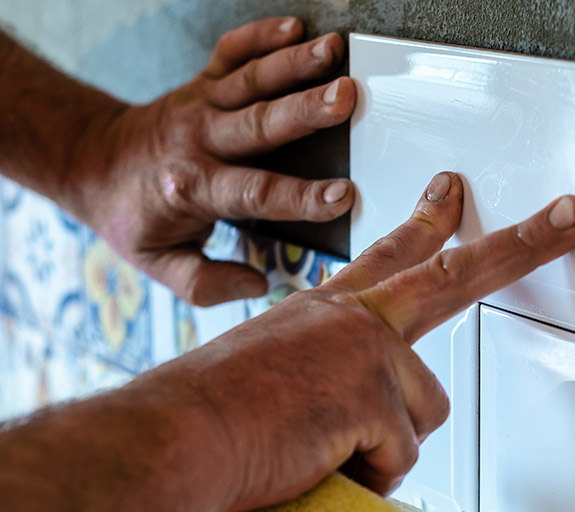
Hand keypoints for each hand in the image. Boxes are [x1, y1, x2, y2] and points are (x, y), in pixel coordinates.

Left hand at [72, 17, 355, 305]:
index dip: (301, 196)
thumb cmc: (129, 213)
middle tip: (347, 99)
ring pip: (253, 81)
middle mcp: (199, 140)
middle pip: (260, 124)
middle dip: (307, 110)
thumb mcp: (156, 263)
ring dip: (295, 64)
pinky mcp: (202, 82)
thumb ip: (207, 283)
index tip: (344, 196)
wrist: (89, 160)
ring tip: (335, 51)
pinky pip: (232, 53)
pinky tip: (295, 27)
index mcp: (192, 188)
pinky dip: (262, 34)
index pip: (255, 192)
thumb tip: (258, 283)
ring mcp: (201, 105)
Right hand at [135, 172, 574, 511]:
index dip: (430, 222)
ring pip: (423, 409)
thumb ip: (327, 379)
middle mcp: (354, 318)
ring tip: (323, 446)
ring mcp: (368, 351)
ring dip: (382, 443)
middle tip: (564, 218)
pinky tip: (322, 464)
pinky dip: (365, 476)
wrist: (173, 435)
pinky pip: (397, 456)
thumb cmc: (213, 413)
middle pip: (454, 274)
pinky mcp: (374, 394)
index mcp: (328, 309)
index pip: (390, 253)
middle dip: (518, 243)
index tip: (454, 193)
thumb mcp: (276, 374)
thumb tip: (357, 421)